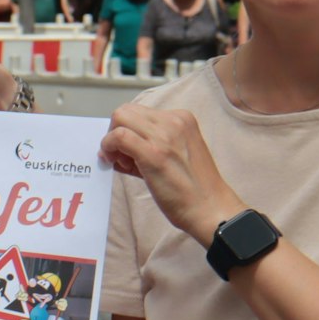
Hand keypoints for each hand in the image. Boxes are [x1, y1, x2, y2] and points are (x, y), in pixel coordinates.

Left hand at [101, 103, 242, 243]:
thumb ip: (150, 143)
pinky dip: (108, 147)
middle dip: (115, 131)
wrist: (210, 208)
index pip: (139, 112)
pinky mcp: (153, 153)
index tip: (127, 151)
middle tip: (120, 156)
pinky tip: (115, 163)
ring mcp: (163, 136)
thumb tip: (116, 145)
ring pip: (120, 118)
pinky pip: (119, 136)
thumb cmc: (193, 188)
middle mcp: (173, 121)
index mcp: (181, 118)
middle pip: (126, 111)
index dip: (127, 130)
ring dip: (110, 139)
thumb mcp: (177, 153)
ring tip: (120, 162)